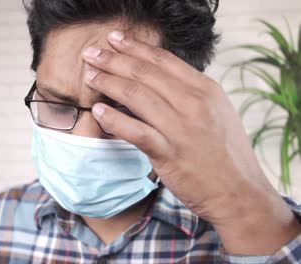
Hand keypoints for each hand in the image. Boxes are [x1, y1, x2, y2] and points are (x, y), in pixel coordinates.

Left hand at [82, 30, 300, 254]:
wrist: (239, 192)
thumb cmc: (225, 153)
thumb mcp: (216, 112)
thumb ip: (189, 93)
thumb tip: (158, 79)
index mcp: (206, 90)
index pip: (163, 59)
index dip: (135, 46)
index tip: (114, 39)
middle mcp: (194, 103)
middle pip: (145, 73)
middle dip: (114, 59)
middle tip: (91, 53)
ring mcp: (181, 128)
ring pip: (137, 96)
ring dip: (108, 83)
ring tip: (89, 76)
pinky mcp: (169, 154)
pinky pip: (136, 131)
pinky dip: (114, 119)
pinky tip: (98, 111)